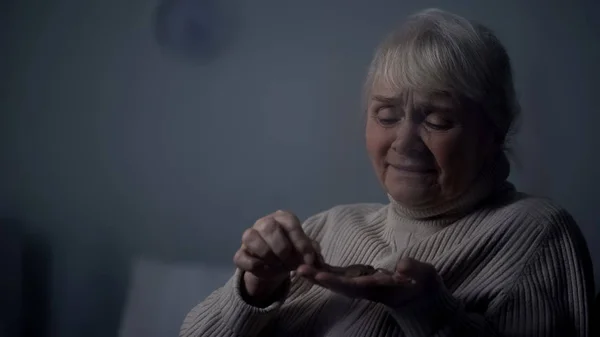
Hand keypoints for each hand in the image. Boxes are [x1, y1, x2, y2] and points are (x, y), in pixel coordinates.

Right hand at [233, 210, 317, 303]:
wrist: (275, 266)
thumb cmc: (293, 252)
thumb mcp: (306, 251)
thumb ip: (312, 253)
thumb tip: (313, 262)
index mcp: (282, 218)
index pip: (290, 223)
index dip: (300, 242)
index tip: (308, 260)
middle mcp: (264, 223)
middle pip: (269, 227)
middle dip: (282, 249)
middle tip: (290, 263)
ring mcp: (249, 237)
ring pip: (250, 237)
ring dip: (267, 256)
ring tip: (278, 266)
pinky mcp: (240, 253)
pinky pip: (241, 257)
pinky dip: (255, 266)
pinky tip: (266, 270)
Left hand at [297, 257, 440, 307]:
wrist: (423, 298)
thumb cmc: (425, 286)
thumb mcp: (425, 276)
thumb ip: (415, 270)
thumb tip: (402, 264)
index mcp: (379, 288)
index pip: (354, 286)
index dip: (336, 281)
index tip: (320, 276)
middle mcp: (366, 289)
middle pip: (338, 286)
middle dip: (319, 279)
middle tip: (299, 270)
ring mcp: (362, 287)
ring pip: (336, 282)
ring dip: (318, 276)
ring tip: (299, 267)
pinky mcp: (361, 282)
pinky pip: (340, 277)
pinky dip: (325, 272)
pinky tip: (312, 265)